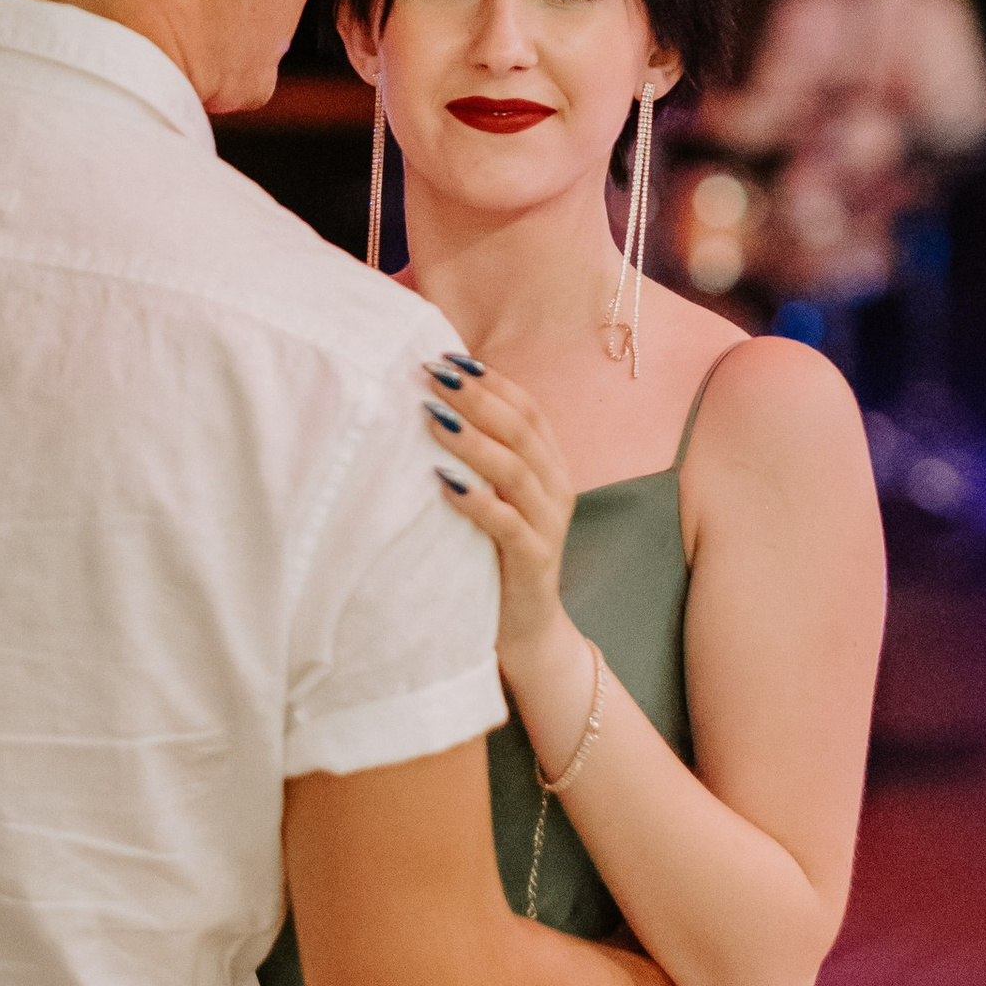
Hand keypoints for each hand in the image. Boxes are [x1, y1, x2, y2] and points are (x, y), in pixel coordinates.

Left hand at [418, 351, 588, 732]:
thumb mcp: (494, 497)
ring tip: (432, 418)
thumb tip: (429, 405)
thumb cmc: (495, 554)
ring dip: (473, 440)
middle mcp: (556, 490)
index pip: (528, 409)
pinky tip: (444, 485)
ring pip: (516, 471)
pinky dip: (477, 502)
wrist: (527, 631)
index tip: (448, 355)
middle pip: (521, 430)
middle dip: (476, 398)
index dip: (492, 380)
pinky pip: (509, 526)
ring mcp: (548, 527)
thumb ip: (477, 457)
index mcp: (549, 467)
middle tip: (431, 374)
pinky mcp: (534, 562)